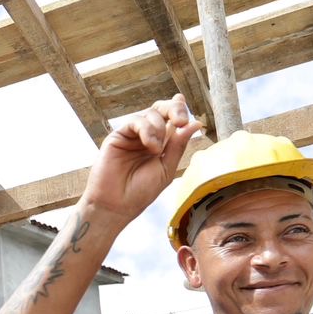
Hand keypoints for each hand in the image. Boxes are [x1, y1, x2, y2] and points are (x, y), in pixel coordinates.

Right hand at [82, 94, 203, 225]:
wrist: (117, 205)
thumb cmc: (140, 192)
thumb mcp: (167, 169)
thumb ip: (179, 145)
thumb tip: (195, 124)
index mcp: (160, 144)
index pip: (171, 119)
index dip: (178, 108)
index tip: (184, 108)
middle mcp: (146, 136)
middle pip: (161, 110)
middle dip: (174, 109)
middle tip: (180, 121)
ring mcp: (132, 135)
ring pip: (150, 114)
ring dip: (159, 128)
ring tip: (156, 150)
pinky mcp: (118, 136)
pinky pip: (135, 121)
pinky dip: (146, 129)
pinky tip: (150, 145)